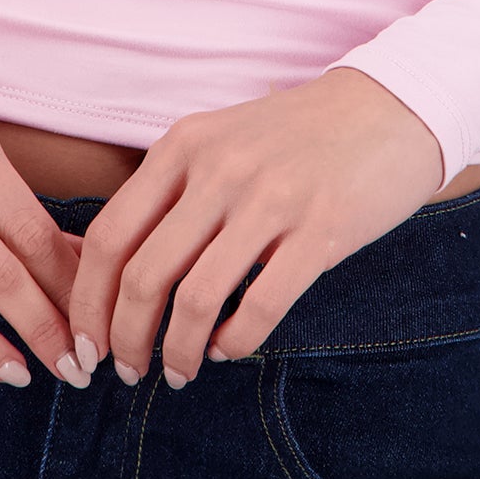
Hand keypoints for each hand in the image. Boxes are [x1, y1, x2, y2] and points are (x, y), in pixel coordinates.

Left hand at [65, 67, 446, 387]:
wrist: (393, 106)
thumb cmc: (300, 134)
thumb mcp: (221, 139)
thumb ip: (173, 191)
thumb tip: (120, 273)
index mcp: (183, 146)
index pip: (109, 236)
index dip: (88, 301)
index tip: (87, 341)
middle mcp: (218, 170)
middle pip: (142, 275)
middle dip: (124, 338)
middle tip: (126, 370)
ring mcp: (270, 200)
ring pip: (195, 300)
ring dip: (177, 352)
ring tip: (178, 372)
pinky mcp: (321, 230)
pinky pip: (259, 307)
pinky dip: (233, 343)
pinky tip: (228, 349)